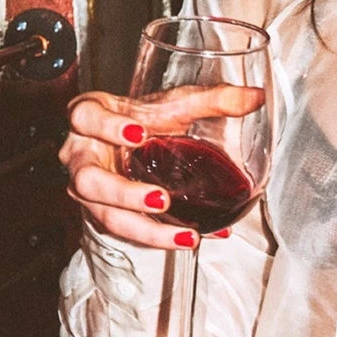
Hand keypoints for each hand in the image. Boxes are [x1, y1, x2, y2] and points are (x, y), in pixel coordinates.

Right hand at [60, 86, 262, 249]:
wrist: (128, 139)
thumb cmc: (141, 118)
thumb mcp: (173, 105)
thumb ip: (212, 99)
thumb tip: (255, 97)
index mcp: (90, 118)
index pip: (85, 117)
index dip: (106, 126)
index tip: (137, 132)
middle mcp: (82, 156)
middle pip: (89, 180)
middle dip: (123, 195)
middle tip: (160, 199)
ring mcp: (88, 189)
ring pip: (105, 215)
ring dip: (145, 230)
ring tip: (184, 236)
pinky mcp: (103, 212)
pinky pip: (126, 231)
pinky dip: (161, 238)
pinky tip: (190, 239)